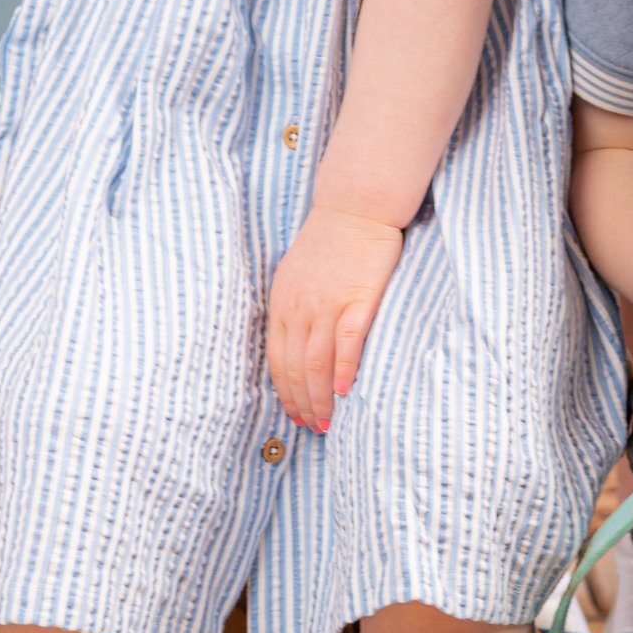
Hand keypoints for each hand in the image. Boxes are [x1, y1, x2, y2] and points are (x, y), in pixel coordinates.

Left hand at [266, 207, 405, 434]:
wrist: (355, 206)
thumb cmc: (330, 240)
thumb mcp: (295, 273)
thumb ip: (293, 307)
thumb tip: (296, 343)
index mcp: (282, 303)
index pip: (277, 360)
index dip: (284, 392)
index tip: (294, 414)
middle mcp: (298, 308)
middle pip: (294, 369)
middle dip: (302, 404)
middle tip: (314, 427)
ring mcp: (326, 305)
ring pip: (316, 364)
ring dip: (321, 398)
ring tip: (329, 421)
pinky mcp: (356, 300)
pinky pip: (346, 345)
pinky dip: (344, 373)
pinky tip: (347, 392)